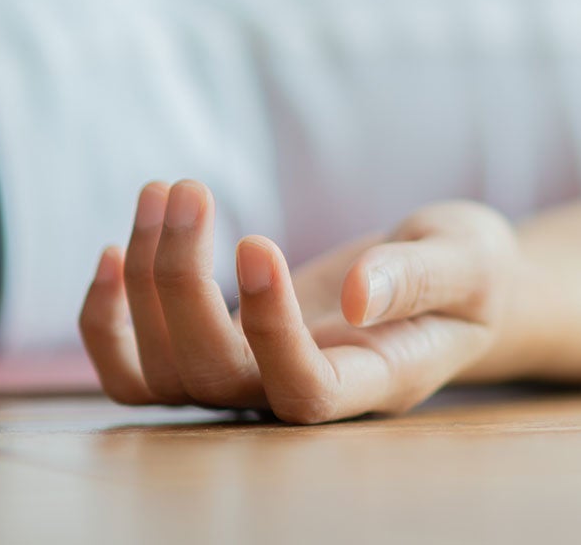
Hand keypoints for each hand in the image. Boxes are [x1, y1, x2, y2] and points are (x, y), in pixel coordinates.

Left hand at [80, 180, 520, 422]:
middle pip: (211, 376)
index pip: (302, 392)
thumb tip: (356, 298)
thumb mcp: (468, 261)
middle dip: (180, 280)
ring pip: (161, 374)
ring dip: (141, 283)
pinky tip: (115, 248)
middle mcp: (301, 393)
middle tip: (189, 187)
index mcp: (372, 382)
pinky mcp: (221, 351)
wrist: (451, 284)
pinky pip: (138, 368)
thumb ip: (418, 279)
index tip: (258, 241)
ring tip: (164, 190)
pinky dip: (108, 319)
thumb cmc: (472, 272)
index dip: (268, 330)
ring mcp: (253, 379)